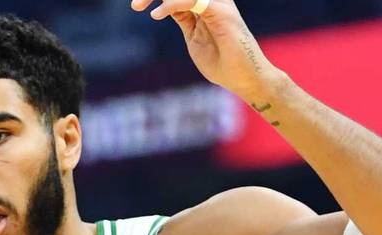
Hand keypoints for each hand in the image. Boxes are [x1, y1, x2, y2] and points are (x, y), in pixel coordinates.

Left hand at [129, 0, 286, 103]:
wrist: (246, 80)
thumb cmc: (224, 63)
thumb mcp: (194, 38)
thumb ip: (184, 19)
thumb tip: (166, 7)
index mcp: (206, 3)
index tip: (136, 5)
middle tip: (135, 4)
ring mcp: (219, 4)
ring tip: (138, 5)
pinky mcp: (221, 13)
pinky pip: (192, 0)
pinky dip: (172, 4)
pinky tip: (157, 14)